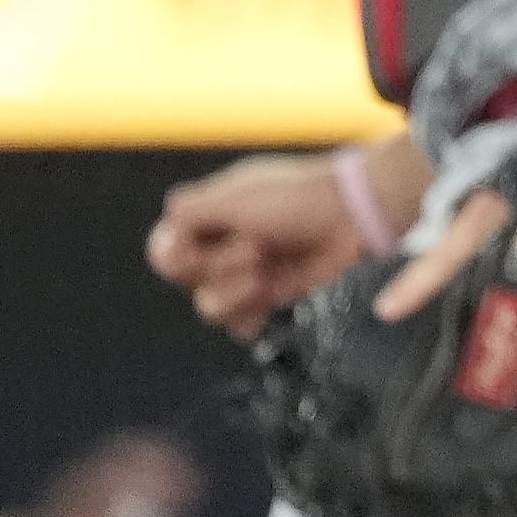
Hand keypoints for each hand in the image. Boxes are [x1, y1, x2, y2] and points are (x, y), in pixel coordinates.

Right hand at [148, 151, 372, 335]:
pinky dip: (248, 317)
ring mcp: (245, 271)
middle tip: (256, 247)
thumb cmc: (298, 197)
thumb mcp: (238, 193)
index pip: (165, 249)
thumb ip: (192, 209)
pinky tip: (264, 303)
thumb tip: (165, 230)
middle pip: (187, 281)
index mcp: (209, 215)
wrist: (352, 214)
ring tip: (266, 273)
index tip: (200, 247)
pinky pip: (239, 322)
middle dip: (221, 267)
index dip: (179, 256)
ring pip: (210, 306)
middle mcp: (222, 244)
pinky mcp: (269, 293)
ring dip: (236, 293)